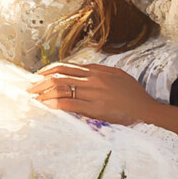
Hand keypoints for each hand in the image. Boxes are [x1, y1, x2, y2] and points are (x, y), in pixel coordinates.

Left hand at [27, 62, 157, 126]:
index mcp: (98, 71)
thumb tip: (85, 70)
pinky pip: (69, 104)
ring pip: (62, 88)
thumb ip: (101, 71)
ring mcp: (94, 93)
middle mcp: (93, 79)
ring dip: (44, 93)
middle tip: (30, 88)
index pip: (67, 67)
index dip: (50, 70)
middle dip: (41, 82)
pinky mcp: (95, 108)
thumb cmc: (134, 95)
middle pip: (60, 76)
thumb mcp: (119, 76)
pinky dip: (55, 104)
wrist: (146, 111)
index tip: (39, 76)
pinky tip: (46, 106)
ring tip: (34, 99)